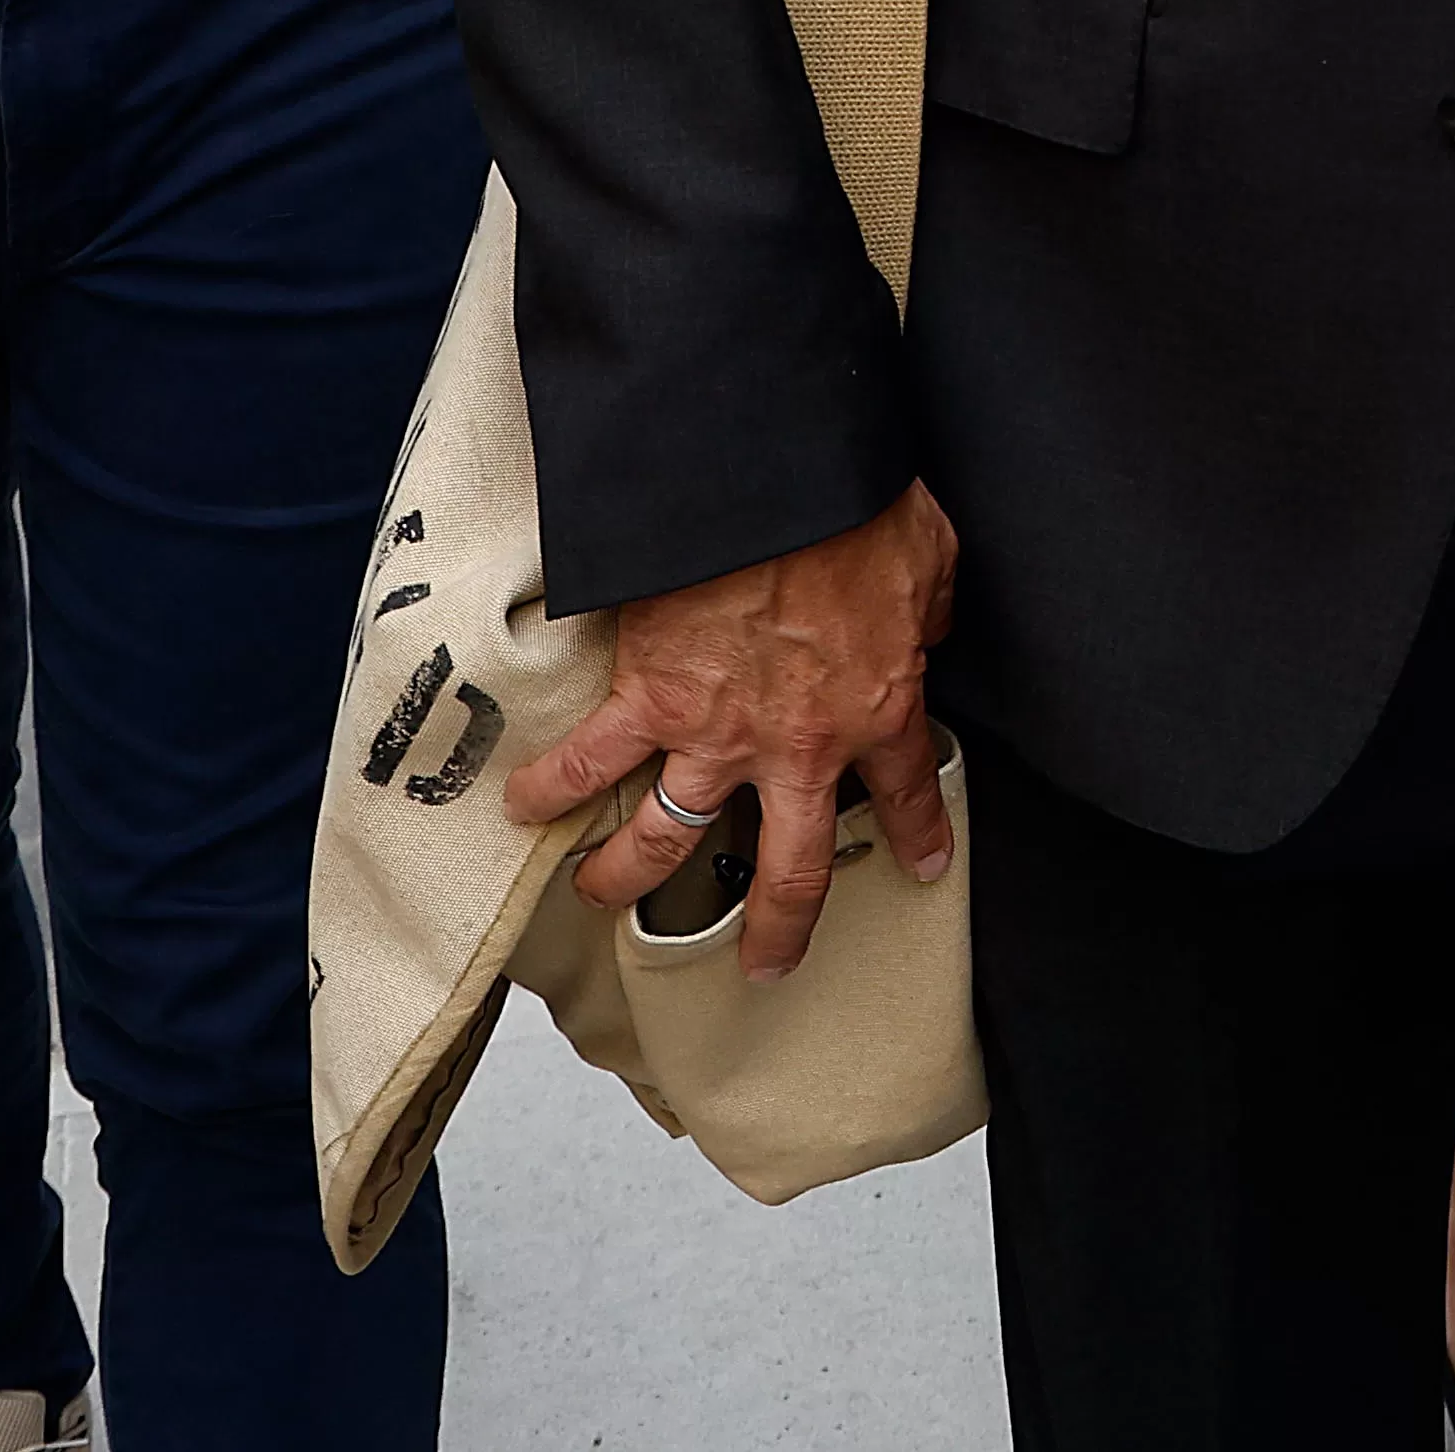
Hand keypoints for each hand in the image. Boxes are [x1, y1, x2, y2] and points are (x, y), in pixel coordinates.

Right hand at [514, 484, 963, 981]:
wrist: (781, 489)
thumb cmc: (858, 511)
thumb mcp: (930, 560)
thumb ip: (931, 607)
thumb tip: (930, 617)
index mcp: (876, 712)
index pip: (907, 793)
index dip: (917, 836)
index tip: (919, 869)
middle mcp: (796, 749)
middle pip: (787, 869)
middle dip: (775, 929)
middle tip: (764, 965)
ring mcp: (716, 735)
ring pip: (668, 838)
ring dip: (630, 877)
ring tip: (605, 900)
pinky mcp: (650, 698)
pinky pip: (589, 758)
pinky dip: (550, 786)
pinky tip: (523, 809)